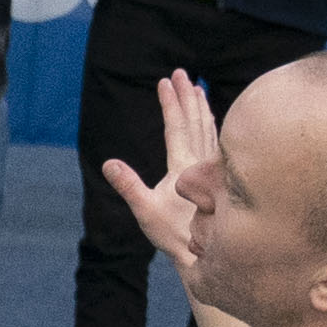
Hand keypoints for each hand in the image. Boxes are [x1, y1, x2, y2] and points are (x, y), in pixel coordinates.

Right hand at [95, 64, 224, 286]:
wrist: (206, 252)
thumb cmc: (173, 234)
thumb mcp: (145, 210)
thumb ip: (128, 186)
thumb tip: (109, 164)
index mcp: (183, 167)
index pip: (176, 126)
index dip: (170, 102)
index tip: (165, 81)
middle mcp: (201, 162)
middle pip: (195, 120)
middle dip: (187, 95)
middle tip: (181, 73)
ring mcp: (211, 168)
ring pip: (209, 128)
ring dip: (201, 107)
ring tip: (198, 88)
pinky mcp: (217, 175)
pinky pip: (215, 141)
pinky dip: (212, 124)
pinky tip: (211, 120)